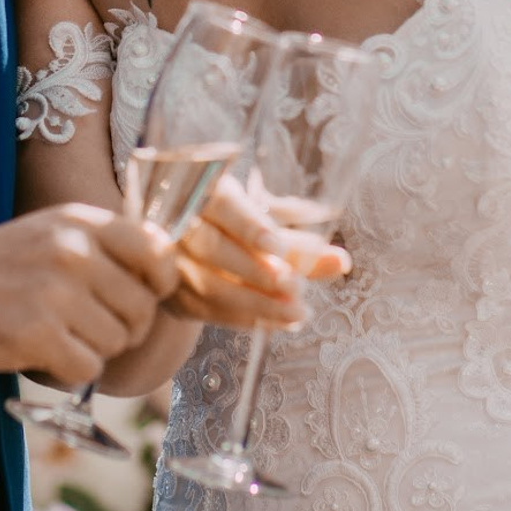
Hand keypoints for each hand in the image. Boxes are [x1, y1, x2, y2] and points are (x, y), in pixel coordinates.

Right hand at [0, 208, 172, 382]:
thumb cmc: (1, 266)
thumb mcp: (54, 231)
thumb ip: (106, 245)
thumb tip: (166, 274)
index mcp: (82, 222)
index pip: (157, 250)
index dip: (160, 281)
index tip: (142, 293)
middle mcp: (74, 252)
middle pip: (142, 308)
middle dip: (124, 326)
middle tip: (87, 323)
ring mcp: (57, 293)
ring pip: (117, 341)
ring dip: (93, 348)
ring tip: (58, 332)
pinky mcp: (38, 334)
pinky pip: (88, 368)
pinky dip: (71, 369)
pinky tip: (44, 351)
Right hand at [168, 174, 349, 332]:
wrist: (188, 243)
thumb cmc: (236, 224)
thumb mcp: (266, 224)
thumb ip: (300, 243)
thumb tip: (341, 262)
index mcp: (203, 188)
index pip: (223, 205)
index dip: (249, 226)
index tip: (278, 248)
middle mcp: (177, 222)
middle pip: (212, 248)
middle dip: (256, 271)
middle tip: (297, 288)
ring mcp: (168, 262)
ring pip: (208, 285)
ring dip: (256, 303)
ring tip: (297, 312)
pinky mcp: (172, 295)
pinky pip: (206, 311)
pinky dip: (243, 318)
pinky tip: (275, 322)